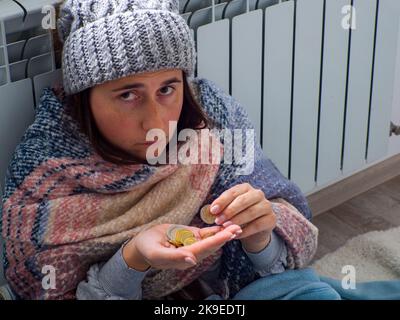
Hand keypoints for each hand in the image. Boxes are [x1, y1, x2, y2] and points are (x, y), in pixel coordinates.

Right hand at [123, 223, 241, 270]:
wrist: (142, 244)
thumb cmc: (147, 248)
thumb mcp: (157, 253)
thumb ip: (175, 257)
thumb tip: (193, 260)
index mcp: (184, 258)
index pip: (204, 249)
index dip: (217, 241)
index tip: (228, 234)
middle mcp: (191, 253)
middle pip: (211, 245)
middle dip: (225, 237)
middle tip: (238, 228)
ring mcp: (192, 244)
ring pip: (210, 239)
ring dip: (223, 233)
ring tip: (236, 225)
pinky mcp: (190, 237)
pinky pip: (204, 234)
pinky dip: (215, 230)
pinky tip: (224, 225)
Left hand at [209, 183, 276, 252]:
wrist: (255, 230)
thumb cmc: (239, 216)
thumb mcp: (230, 210)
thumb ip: (222, 208)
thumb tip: (211, 210)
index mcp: (245, 188)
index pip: (233, 192)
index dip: (222, 201)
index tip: (213, 210)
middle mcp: (258, 194)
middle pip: (243, 201)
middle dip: (229, 211)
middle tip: (218, 220)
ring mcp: (266, 206)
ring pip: (251, 212)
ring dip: (236, 220)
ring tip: (226, 227)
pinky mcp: (271, 219)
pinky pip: (257, 224)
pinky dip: (245, 231)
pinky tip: (236, 234)